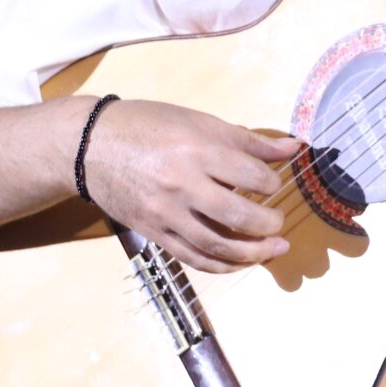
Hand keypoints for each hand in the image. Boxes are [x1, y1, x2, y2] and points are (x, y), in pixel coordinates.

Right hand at [78, 98, 304, 272]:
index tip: (275, 183)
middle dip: (268, 224)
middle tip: (279, 222)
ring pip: (217, 245)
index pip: (250, 176)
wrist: (91, 146)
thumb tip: (295, 149)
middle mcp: (182, 185)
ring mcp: (165, 214)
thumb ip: (249, 140)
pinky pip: (193, 258)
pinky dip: (222, 264)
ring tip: (273, 249)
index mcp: (197, 150)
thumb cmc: (149, 126)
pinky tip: (241, 261)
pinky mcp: (154, 233)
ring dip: (252, 254)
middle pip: (238, 215)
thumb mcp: (199, 122)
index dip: (272, 183)